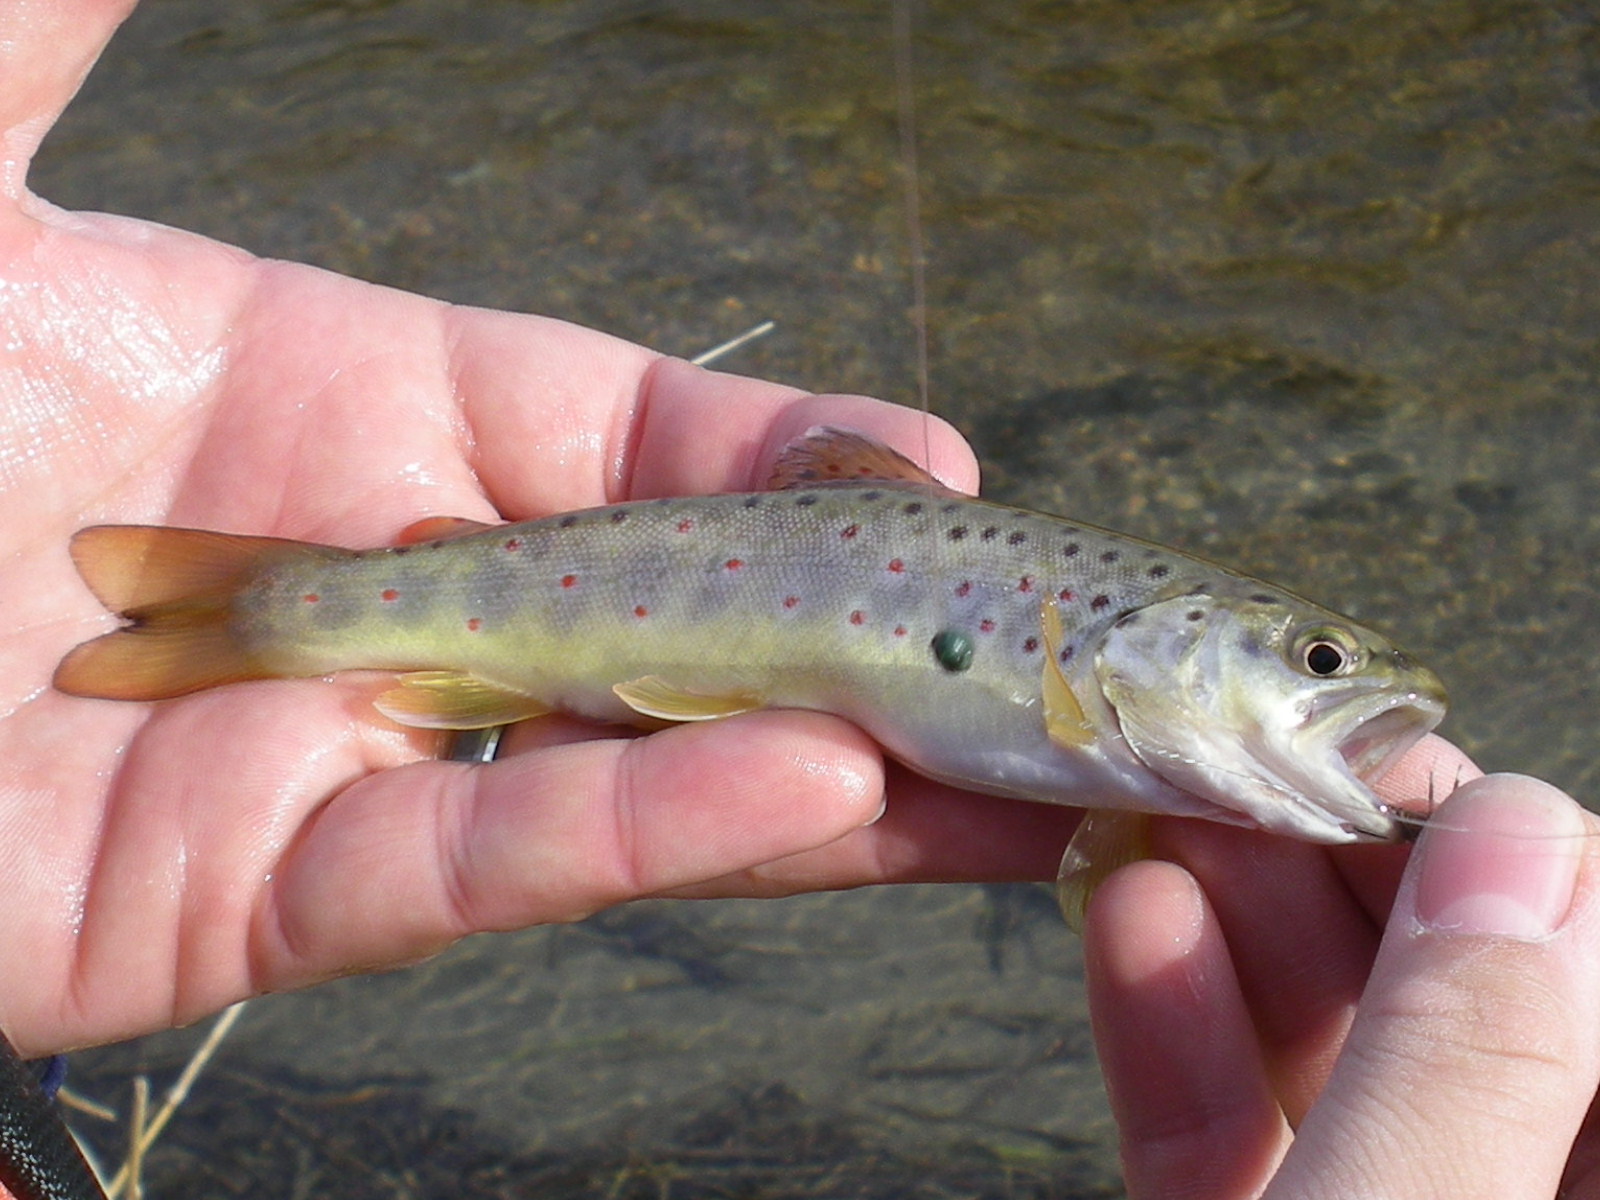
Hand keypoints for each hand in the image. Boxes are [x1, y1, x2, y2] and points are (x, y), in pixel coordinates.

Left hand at [0, 1, 1077, 1054]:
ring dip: (825, 772)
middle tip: (1043, 656)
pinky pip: (479, 870)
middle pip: (660, 616)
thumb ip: (85, 24)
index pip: (624, 429)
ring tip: (1014, 774)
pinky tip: (813, 795)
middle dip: (856, 640)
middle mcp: (363, 583)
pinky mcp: (238, 905)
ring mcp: (314, 755)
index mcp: (329, 396)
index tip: (922, 468)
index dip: (784, 451)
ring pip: (615, 769)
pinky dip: (645, 836)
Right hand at [1086, 760, 1599, 1198]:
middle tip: (1237, 775)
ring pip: (1341, 1060)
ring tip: (1159, 819)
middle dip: (1338, 875)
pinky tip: (1128, 926)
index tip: (1370, 768)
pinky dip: (1179, 1036)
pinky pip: (1238, 1135)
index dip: (1501, 854)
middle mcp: (1507, 1196)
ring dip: (1243, 932)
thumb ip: (1462, 1052)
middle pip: (1459, 1004)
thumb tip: (1516, 828)